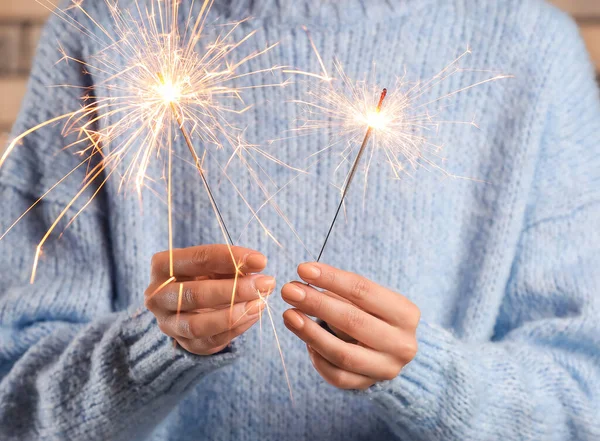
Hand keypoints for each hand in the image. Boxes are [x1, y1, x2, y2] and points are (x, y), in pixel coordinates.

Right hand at [145, 244, 273, 354]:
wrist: (189, 304)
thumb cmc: (203, 275)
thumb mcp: (213, 263)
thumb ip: (231, 262)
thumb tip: (257, 263)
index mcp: (162, 265)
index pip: (197, 259)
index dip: (231, 258)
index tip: (261, 261)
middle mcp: (157, 296)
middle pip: (195, 294)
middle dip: (235, 289)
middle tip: (265, 284)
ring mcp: (168, 323)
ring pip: (198, 325)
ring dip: (234, 315)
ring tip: (261, 303)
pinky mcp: (184, 344)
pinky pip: (210, 341)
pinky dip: (236, 329)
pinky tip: (254, 315)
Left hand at [281, 262, 419, 389]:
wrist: (390, 349)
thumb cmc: (372, 314)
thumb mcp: (366, 299)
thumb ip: (339, 292)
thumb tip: (304, 284)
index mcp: (406, 313)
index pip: (363, 291)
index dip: (331, 278)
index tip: (303, 268)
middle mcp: (402, 344)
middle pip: (353, 321)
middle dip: (316, 303)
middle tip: (289, 290)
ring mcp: (386, 368)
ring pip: (342, 354)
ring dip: (310, 333)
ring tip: (289, 315)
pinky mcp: (368, 386)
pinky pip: (336, 375)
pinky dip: (317, 358)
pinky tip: (304, 342)